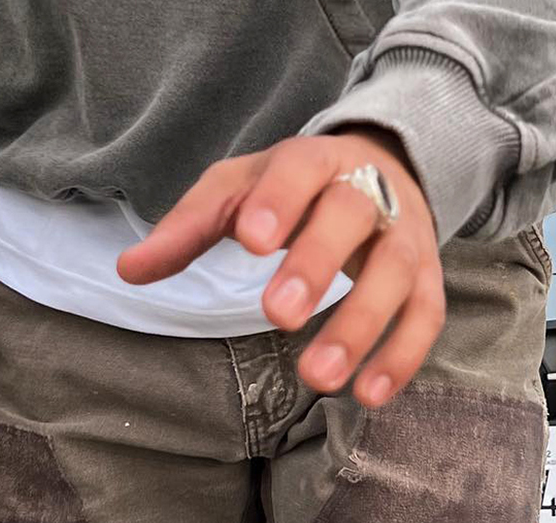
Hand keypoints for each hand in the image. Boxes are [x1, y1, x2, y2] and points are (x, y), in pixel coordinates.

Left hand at [116, 127, 444, 407]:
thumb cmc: (293, 186)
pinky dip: (403, 355)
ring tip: (316, 377)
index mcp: (313, 159)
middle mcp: (366, 188)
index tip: (249, 241)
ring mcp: (403, 232)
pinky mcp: (428, 275)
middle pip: (351, 214)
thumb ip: (190, 226)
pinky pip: (427, 314)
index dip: (277, 202)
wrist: (382, 164)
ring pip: (395, 270)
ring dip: (361, 323)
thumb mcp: (239, 189)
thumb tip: (128, 270)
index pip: (297, 170)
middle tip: (277, 315)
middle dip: (316, 262)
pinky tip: (368, 396)